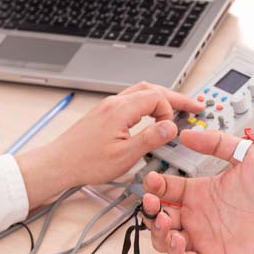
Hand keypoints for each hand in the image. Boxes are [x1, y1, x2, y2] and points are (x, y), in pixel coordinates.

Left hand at [16, 82, 201, 205]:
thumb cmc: (85, 162)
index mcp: (120, 110)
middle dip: (175, 96)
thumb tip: (171, 127)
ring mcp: (107, 107)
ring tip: (177, 107)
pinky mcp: (104, 114)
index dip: (170, 110)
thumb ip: (150, 139)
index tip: (172, 128)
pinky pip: (132, 100)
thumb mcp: (125, 156)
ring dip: (161, 98)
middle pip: (151, 89)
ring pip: (141, 92)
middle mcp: (114, 103)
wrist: (58, 164)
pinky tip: (151, 115)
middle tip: (194, 105)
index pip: (156, 97)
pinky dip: (148, 104)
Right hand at [142, 129, 253, 253]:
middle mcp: (199, 214)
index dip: (154, 186)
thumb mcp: (245, 154)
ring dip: (157, 232)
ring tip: (165, 222)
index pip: (166, 190)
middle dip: (149, 210)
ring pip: (165, 240)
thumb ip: (216, 143)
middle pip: (159, 216)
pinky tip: (178, 240)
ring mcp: (204, 237)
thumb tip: (187, 134)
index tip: (152, 180)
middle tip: (152, 202)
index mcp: (201, 191)